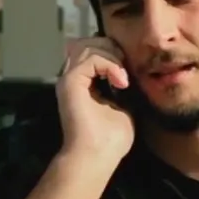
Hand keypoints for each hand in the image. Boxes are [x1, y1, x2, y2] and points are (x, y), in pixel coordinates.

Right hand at [56, 37, 135, 164]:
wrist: (97, 156)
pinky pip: (91, 58)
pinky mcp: (70, 82)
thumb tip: (129, 74)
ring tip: (123, 79)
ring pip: (89, 45)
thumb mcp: (123, 107)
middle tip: (126, 71)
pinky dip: (110, 65)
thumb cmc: (110, 140)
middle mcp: (74, 78)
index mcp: (84, 84)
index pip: (94, 52)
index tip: (128, 74)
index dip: (114, 53)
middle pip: (89, 42)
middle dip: (113, 48)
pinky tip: (121, 82)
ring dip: (112, 56)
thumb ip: (121, 89)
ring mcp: (70, 79)